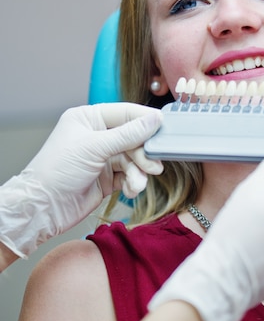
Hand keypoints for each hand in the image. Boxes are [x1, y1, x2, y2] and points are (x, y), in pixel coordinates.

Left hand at [0, 103, 161, 256]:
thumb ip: (128, 134)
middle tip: (153, 166)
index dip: (144, 120)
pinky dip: (134, 182)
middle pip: (133, 137)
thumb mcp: (95, 147)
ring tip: (138, 184)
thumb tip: (155, 119)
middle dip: (143, 153)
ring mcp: (102, 157)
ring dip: (139, 172)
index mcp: (88, 119)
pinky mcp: (107, 178)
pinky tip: (131, 190)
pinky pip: (129, 175)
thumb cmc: (58, 170)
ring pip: (133, 159)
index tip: (164, 126)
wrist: (43, 208)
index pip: (124, 113)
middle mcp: (96, 136)